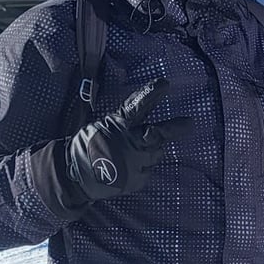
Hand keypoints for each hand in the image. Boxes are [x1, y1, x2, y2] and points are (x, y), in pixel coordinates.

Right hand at [66, 78, 190, 200]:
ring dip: (155, 147)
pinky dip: (144, 165)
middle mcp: (129, 143)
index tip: (165, 84)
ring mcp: (135, 163)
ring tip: (145, 147)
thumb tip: (138, 114)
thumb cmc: (85, 148)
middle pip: (158, 133)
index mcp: (117, 125)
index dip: (152, 94)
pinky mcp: (137, 179)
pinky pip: (148, 169)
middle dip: (175, 127)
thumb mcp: (99, 127)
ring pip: (157, 152)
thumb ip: (119, 121)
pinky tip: (134, 165)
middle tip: (190, 123)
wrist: (73, 178)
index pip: (137, 106)